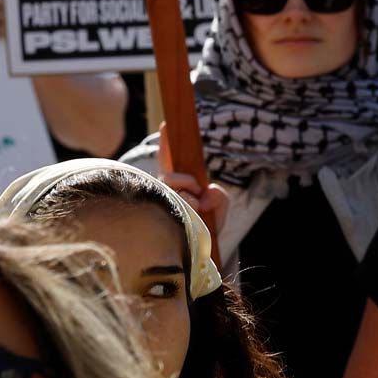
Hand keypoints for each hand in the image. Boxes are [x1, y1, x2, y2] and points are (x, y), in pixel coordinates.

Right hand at [158, 123, 225, 238]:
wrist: (203, 253)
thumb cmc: (208, 225)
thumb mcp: (220, 207)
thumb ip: (219, 196)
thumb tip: (208, 192)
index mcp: (179, 184)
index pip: (169, 161)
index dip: (166, 143)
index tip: (166, 124)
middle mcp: (165, 192)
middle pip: (168, 175)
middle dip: (184, 180)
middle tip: (197, 192)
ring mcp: (160, 204)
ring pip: (171, 189)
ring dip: (188, 197)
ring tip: (197, 209)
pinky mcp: (157, 218)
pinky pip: (174, 203)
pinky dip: (188, 207)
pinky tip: (192, 215)